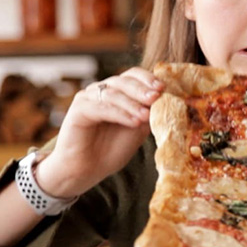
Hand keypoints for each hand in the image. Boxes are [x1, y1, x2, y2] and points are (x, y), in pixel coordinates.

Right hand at [36, 67, 163, 198]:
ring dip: (132, 104)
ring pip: (113, 93)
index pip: (133, 75)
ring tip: (146, 115)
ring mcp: (88, 98)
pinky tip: (133, 122)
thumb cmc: (111, 150)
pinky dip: (120, 114)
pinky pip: (101, 107)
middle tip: (156, 97)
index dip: (148, 79)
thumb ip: (149, 114)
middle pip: (123, 80)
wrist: (86, 171)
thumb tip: (168, 100)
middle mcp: (101, 90)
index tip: (163, 88)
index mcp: (117, 91)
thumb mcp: (137, 129)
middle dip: (142, 89)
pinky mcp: (78, 109)